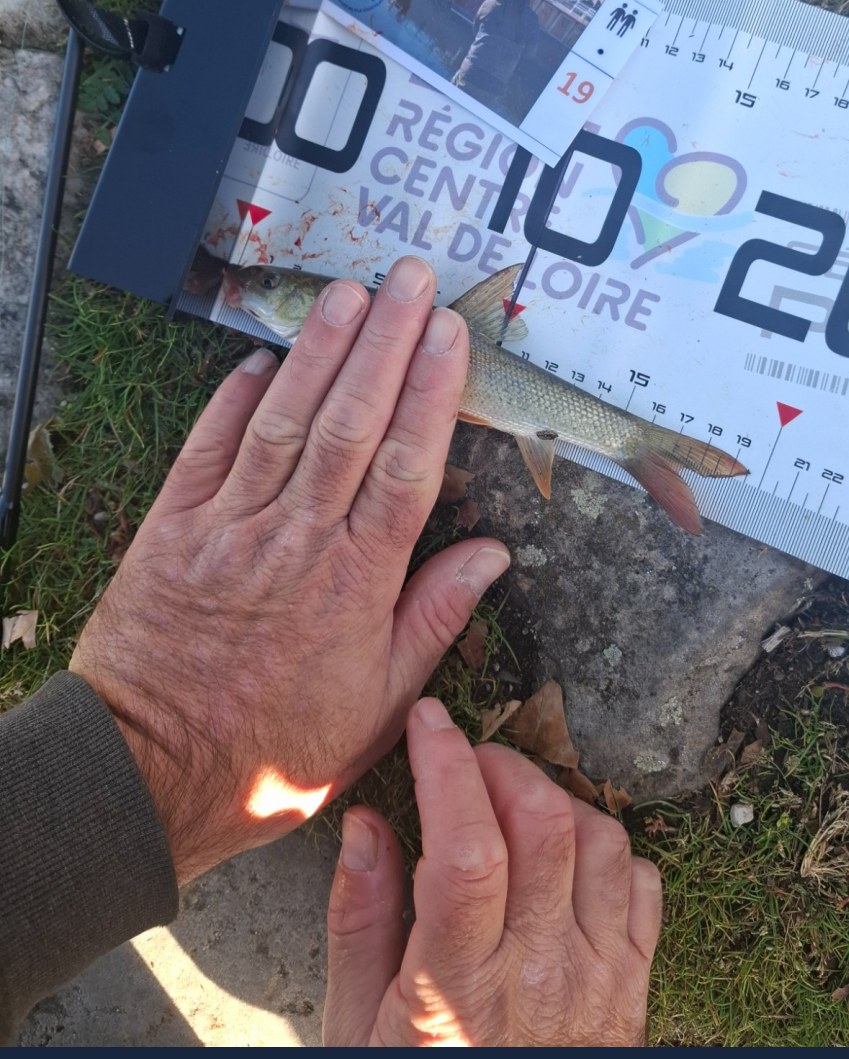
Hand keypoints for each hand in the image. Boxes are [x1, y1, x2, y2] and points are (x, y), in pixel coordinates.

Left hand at [70, 256, 509, 884]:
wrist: (146, 777)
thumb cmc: (274, 755)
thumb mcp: (377, 711)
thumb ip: (432, 621)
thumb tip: (491, 554)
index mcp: (354, 584)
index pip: (405, 467)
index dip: (430, 393)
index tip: (452, 336)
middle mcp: (295, 541)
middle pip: (350, 423)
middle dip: (386, 343)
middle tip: (413, 281)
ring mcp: (229, 528)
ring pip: (284, 420)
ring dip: (319, 350)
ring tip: (350, 292)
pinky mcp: (173, 528)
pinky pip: (208, 448)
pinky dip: (234, 399)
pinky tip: (261, 358)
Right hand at [322, 698, 662, 1046]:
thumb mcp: (354, 1030)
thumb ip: (359, 921)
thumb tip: (366, 822)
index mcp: (460, 986)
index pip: (468, 845)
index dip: (449, 765)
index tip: (427, 723)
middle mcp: (539, 976)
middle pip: (545, 827)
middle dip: (501, 764)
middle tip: (465, 755)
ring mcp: (597, 983)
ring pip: (604, 844)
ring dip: (557, 800)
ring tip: (512, 801)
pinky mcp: (631, 992)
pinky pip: (645, 891)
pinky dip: (612, 852)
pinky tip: (569, 857)